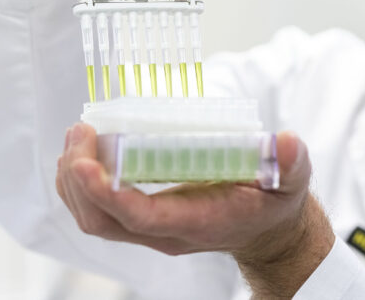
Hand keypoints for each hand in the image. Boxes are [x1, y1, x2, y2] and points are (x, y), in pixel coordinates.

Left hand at [57, 123, 335, 297]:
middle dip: (80, 180)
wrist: (267, 230)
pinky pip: (98, 210)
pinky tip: (81, 152)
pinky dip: (80, 183)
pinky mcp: (142, 219)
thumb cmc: (273, 201)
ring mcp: (150, 229)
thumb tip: (284, 143)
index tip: (89, 163)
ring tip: (76, 135)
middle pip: (103, 221)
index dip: (109, 193)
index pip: (142, 217)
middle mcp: (166, 232)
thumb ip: (290, 163)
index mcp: (198, 221)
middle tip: (80, 132)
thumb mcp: (291, 179)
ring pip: (93, 219)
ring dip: (74, 180)